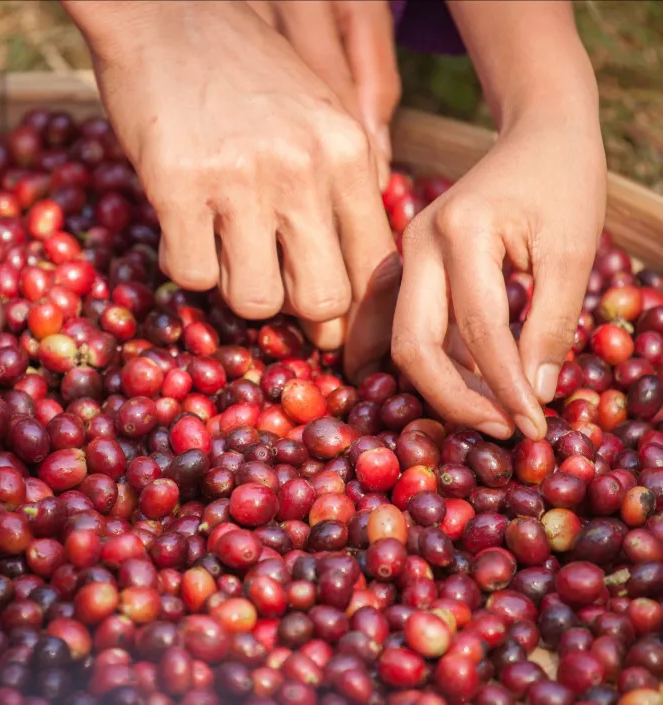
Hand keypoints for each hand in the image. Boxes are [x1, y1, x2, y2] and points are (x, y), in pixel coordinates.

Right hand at [70, 1, 399, 378]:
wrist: (163, 12)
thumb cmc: (239, 68)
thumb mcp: (314, 111)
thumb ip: (340, 185)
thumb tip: (352, 276)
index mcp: (347, 151)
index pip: (374, 267)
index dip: (353, 311)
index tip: (328, 325)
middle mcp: (303, 167)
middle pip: (322, 298)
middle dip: (294, 309)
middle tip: (269, 287)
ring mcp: (240, 177)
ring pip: (256, 299)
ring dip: (234, 287)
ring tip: (220, 246)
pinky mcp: (177, 183)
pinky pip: (190, 274)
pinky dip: (184, 263)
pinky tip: (180, 228)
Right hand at [392, 115, 605, 439]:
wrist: (537, 133)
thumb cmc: (565, 182)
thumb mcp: (574, 251)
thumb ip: (551, 324)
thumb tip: (533, 396)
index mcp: (459, 232)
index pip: (477, 330)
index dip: (505, 386)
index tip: (534, 427)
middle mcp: (416, 243)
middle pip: (414, 344)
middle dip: (455, 399)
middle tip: (501, 428)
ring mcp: (405, 253)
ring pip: (403, 340)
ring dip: (441, 386)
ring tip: (490, 413)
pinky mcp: (408, 264)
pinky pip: (408, 325)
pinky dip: (434, 361)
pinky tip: (465, 386)